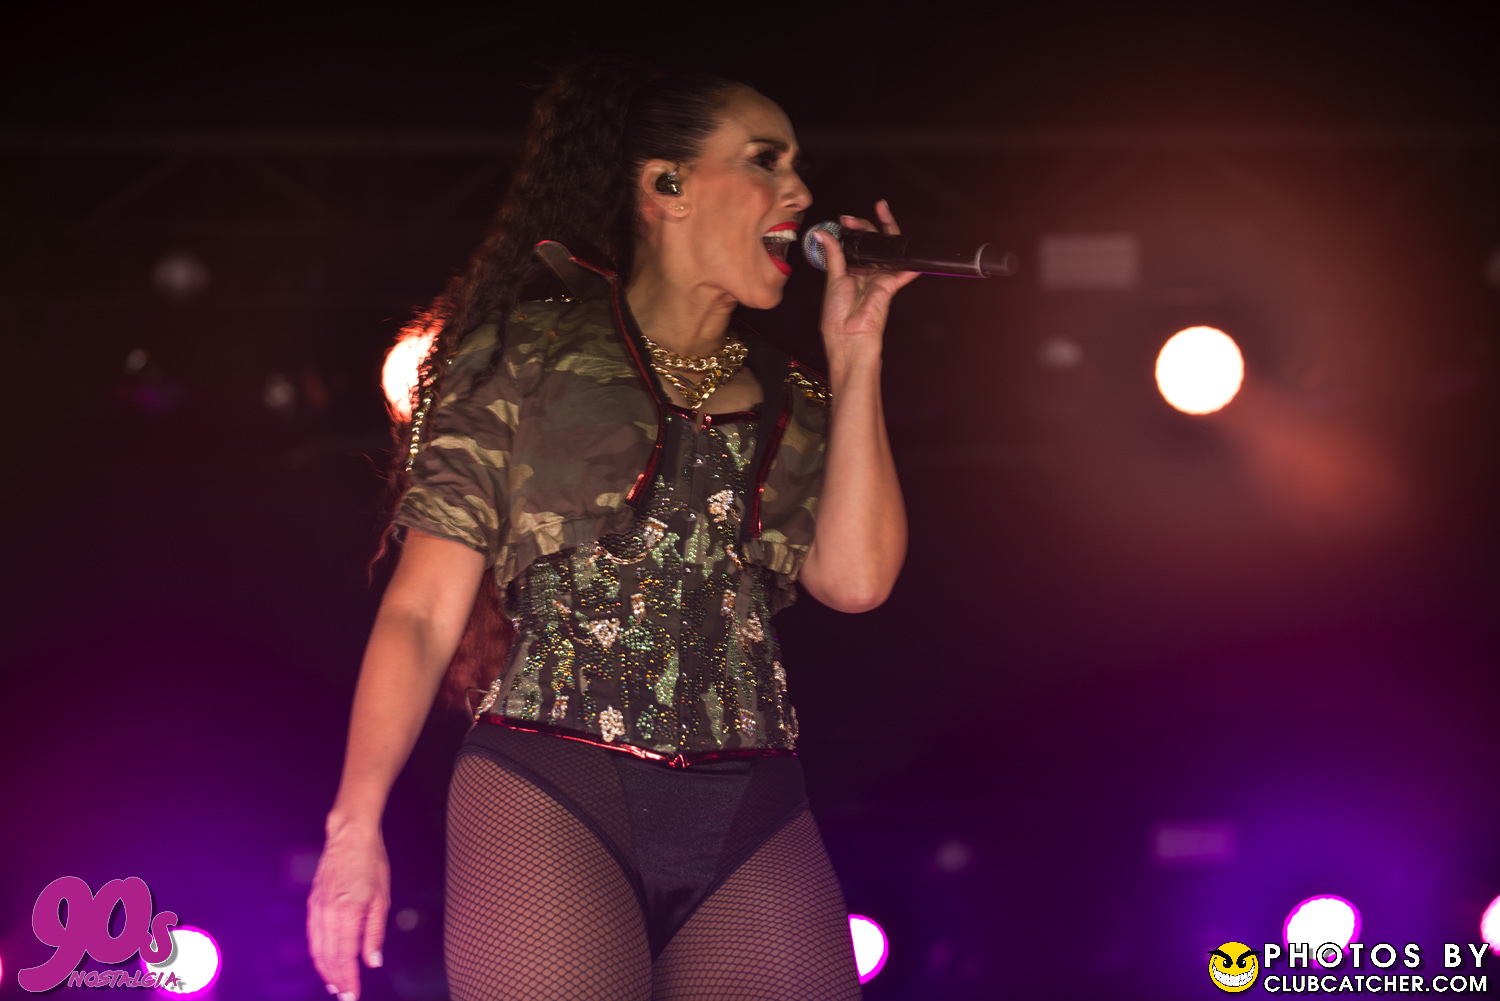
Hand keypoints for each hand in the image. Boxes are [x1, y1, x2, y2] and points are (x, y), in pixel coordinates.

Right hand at [307, 823, 389, 1000]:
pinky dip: (317, 952)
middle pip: (328, 957)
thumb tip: (372, 961)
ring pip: (317, 949)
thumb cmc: (371, 863)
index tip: (353, 995)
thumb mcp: (382, 898)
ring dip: (325, 969)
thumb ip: (374, 932)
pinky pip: (312, 935)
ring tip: (335, 984)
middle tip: (345, 996)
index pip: (345, 956)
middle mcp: (328, 913)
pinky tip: (324, 960)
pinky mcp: (312, 903)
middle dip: (336, 979)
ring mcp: (317, 908)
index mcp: (347, 913)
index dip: (349, 979)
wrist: (350, 836)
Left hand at [815, 200, 919, 367]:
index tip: (843, 221)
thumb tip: (823, 234)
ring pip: (887, 250)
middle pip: (872, 244)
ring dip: (886, 231)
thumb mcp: (833, 279)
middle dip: (866, 226)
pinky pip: (902, 271)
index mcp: (849, 272)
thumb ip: (834, 254)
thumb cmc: (837, 317)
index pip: (854, 245)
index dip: (851, 231)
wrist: (848, 337)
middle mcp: (865, 273)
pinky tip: (911, 249)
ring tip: (881, 213)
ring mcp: (878, 278)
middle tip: (855, 219)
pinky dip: (909, 263)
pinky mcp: (889, 286)